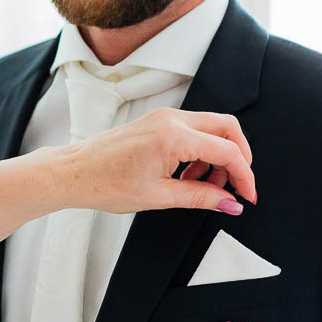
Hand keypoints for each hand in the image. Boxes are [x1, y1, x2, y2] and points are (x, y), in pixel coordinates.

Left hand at [54, 107, 256, 215]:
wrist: (75, 172)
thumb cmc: (106, 182)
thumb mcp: (159, 196)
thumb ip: (201, 197)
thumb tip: (230, 204)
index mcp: (173, 137)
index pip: (227, 151)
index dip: (244, 176)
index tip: (247, 196)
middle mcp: (172, 119)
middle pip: (227, 128)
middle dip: (239, 158)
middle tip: (234, 187)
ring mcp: (165, 117)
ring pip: (212, 128)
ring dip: (218, 157)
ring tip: (204, 186)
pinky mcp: (159, 121)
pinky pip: (194, 130)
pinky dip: (201, 151)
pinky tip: (189, 175)